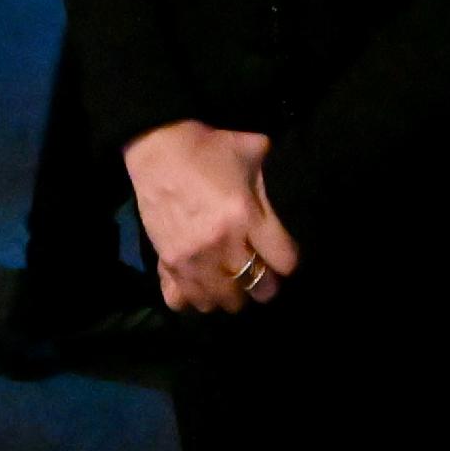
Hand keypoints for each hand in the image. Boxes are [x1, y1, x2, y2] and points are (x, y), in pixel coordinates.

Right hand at [125, 121, 297, 312]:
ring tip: (230, 279)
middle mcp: (222, 244)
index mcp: (245, 215)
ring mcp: (193, 258)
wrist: (158, 148)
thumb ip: (272, 179)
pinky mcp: (168, 263)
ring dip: (231, 293)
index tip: (281, 254)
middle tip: (259, 270)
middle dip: (265, 282)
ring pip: (223, 301)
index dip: (288, 260)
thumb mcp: (252, 152)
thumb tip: (291, 189)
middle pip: (258, 287)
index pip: (284, 262)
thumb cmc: (208, 148)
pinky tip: (200, 284)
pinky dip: (194, 298)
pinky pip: (183, 302)